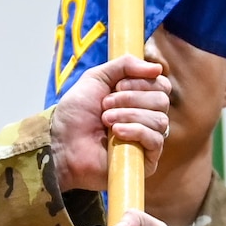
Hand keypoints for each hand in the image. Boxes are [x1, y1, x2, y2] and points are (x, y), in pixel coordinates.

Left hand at [49, 56, 171, 191]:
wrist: (63, 144)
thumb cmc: (75, 116)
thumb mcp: (96, 78)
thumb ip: (124, 65)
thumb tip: (158, 68)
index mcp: (138, 99)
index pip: (161, 85)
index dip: (142, 82)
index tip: (118, 85)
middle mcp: (146, 118)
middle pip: (162, 100)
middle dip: (131, 98)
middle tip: (105, 105)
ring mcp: (147, 140)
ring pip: (159, 119)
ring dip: (129, 114)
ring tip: (105, 120)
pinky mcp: (146, 160)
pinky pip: (155, 139)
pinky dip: (136, 131)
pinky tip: (116, 132)